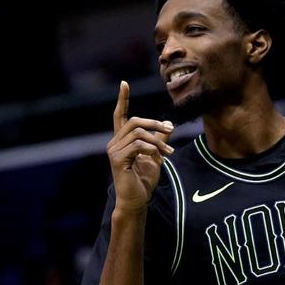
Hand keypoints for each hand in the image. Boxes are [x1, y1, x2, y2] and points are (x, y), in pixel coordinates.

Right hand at [107, 81, 173, 212]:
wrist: (137, 200)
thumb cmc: (143, 181)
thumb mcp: (156, 157)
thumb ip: (159, 140)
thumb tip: (168, 125)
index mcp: (122, 141)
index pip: (120, 115)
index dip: (122, 99)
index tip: (124, 83)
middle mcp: (114, 143)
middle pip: (135, 122)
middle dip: (155, 124)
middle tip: (171, 130)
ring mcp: (114, 151)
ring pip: (138, 133)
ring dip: (157, 141)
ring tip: (169, 153)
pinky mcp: (117, 160)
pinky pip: (137, 146)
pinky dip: (151, 149)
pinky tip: (158, 157)